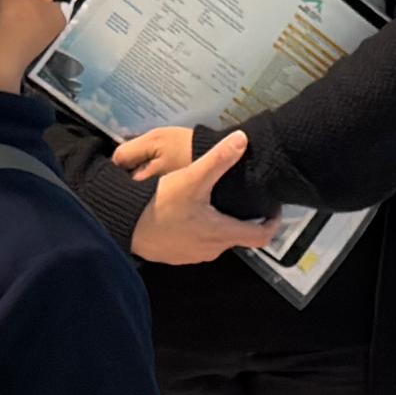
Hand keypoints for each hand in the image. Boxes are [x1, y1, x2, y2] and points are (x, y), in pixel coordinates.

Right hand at [121, 123, 260, 268]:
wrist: (122, 226)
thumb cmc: (159, 205)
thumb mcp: (190, 178)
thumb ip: (218, 159)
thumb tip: (243, 139)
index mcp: (221, 233)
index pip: (261, 236)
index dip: (272, 222)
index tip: (273, 208)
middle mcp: (211, 249)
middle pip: (238, 235)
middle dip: (243, 218)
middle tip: (242, 197)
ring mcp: (193, 255)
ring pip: (216, 239)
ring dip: (220, 223)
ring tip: (215, 201)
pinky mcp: (176, 255)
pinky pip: (197, 242)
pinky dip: (201, 229)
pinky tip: (189, 211)